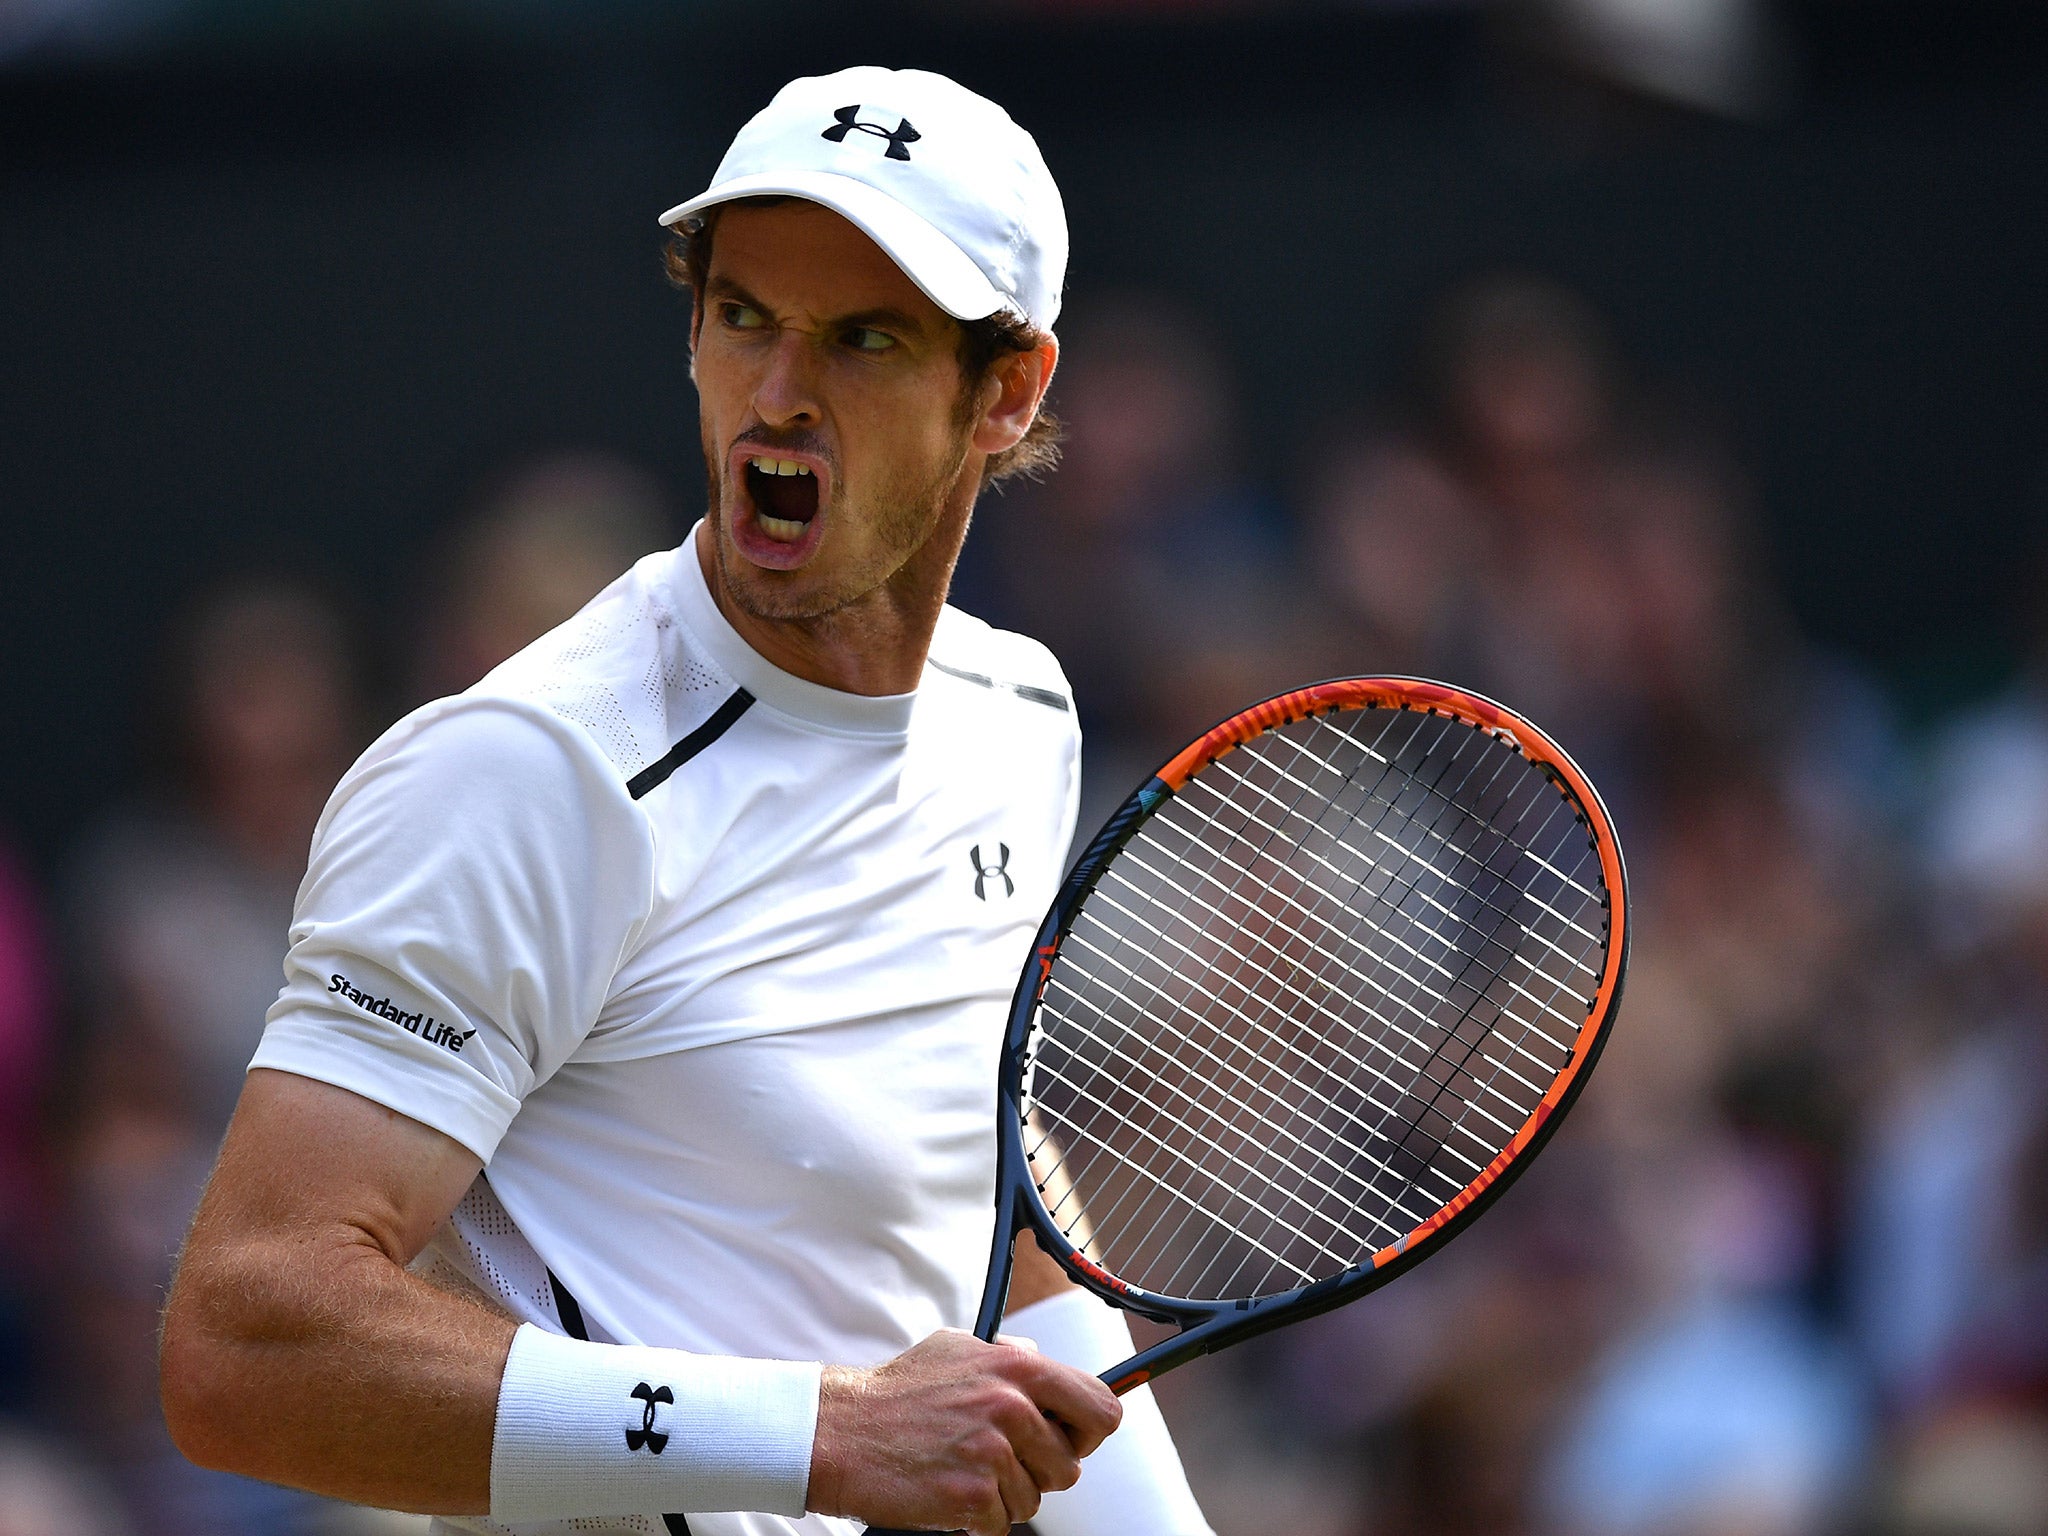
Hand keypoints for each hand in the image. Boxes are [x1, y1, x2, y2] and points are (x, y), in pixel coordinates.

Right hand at [806, 1328, 1121, 1535]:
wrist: (842, 1432)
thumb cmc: (897, 1392)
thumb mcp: (958, 1348)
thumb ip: (1009, 1354)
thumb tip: (1045, 1361)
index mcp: (1017, 1368)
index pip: (1101, 1408)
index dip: (1088, 1430)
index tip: (1069, 1437)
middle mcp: (1011, 1408)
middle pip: (1070, 1466)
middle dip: (1041, 1470)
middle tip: (1001, 1459)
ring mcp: (992, 1454)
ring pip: (1035, 1499)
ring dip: (1005, 1494)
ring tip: (964, 1469)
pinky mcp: (971, 1497)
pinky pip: (1002, 1522)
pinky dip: (977, 1516)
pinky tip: (949, 1489)